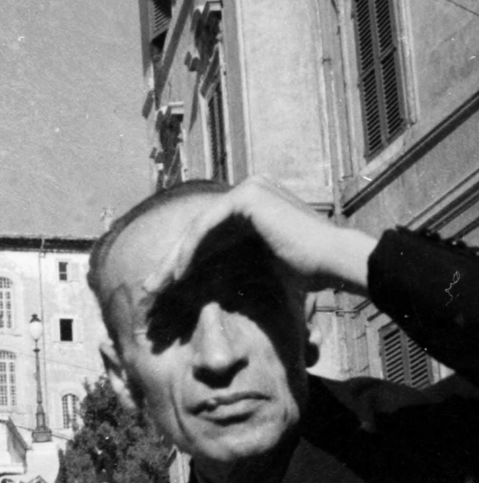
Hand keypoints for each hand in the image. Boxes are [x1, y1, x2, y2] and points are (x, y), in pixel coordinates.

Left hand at [156, 175, 375, 299]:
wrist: (332, 262)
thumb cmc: (306, 273)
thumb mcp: (262, 270)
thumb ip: (238, 268)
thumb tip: (216, 292)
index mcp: (253, 206)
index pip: (207, 236)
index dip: (183, 263)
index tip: (165, 290)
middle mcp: (249, 192)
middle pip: (198, 232)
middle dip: (171, 262)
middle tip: (149, 289)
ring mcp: (248, 190)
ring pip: (198, 229)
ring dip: (173, 259)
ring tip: (156, 286)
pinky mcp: (246, 197)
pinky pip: (207, 226)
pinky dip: (190, 250)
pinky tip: (177, 274)